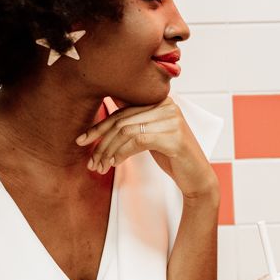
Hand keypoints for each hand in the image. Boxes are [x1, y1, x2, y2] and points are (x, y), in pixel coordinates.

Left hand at [76, 98, 217, 199]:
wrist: (197, 177)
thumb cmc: (173, 157)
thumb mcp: (151, 136)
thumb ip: (133, 125)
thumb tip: (101, 124)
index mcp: (161, 101)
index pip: (122, 110)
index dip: (99, 126)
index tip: (82, 140)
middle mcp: (169, 106)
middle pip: (122, 121)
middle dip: (101, 142)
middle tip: (92, 161)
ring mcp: (173, 121)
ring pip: (127, 131)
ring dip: (109, 151)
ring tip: (101, 166)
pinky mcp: (175, 138)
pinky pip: (139, 141)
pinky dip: (122, 153)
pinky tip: (115, 163)